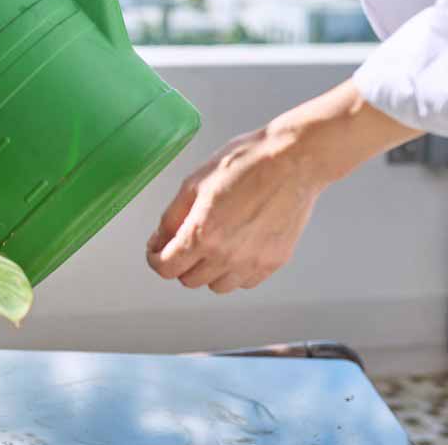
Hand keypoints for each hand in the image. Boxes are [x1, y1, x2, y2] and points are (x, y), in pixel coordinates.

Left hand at [146, 80, 420, 292]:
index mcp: (202, 234)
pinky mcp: (274, 262)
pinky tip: (235, 247)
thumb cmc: (246, 163)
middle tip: (183, 240)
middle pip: (188, 280)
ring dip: (207, 270)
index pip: (166, 268)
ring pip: (216, 286)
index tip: (157, 249)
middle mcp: (227, 256)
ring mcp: (253, 262)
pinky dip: (234, 271)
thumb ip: (172, 217)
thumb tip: (159, 239)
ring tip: (212, 243)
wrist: (292, 161)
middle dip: (179, 262)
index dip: (155, 258)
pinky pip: (244, 282)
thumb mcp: (194, 183)